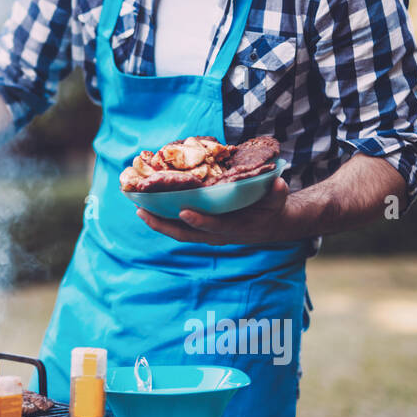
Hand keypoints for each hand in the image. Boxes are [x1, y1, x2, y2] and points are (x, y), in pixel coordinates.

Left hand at [134, 177, 298, 244]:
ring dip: (157, 222)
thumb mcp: (277, 200)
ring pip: (178, 232)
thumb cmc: (271, 209)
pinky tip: (148, 207)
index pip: (214, 227)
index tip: (184, 212)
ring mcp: (207, 234)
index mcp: (235, 228)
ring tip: (138, 208)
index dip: (200, 221)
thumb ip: (276, 193)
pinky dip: (162, 219)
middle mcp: (217, 234)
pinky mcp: (201, 230)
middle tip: (142, 211)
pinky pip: (178, 227)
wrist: (270, 224)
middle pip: (186, 234)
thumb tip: (277, 182)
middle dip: (163, 225)